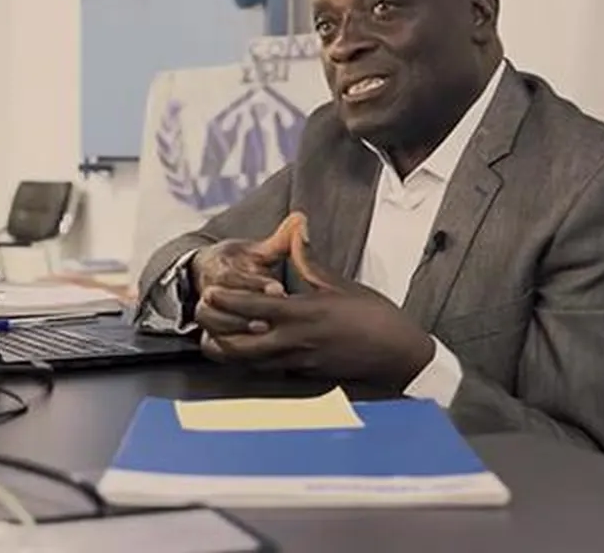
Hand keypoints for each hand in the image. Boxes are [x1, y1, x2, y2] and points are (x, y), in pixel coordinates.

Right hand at [189, 215, 302, 336]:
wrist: (208, 276)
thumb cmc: (240, 263)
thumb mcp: (258, 251)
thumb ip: (280, 240)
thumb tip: (301, 218)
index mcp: (221, 265)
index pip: (234, 275)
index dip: (256, 283)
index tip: (279, 290)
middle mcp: (209, 287)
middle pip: (218, 300)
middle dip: (245, 308)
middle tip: (272, 317)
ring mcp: (206, 308)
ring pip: (209, 320)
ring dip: (235, 326)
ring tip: (264, 331)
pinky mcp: (207, 329)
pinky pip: (209, 342)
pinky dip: (226, 346)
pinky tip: (249, 349)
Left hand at [198, 215, 433, 385]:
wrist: (400, 356)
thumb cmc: (376, 317)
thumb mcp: (342, 285)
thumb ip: (310, 261)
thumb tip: (296, 229)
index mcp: (304, 314)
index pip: (255, 308)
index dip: (228, 301)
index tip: (210, 292)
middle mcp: (296, 341)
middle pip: (241, 345)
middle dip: (216, 332)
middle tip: (203, 318)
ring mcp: (299, 362)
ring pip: (250, 363)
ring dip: (227, 352)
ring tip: (211, 339)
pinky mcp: (305, 375)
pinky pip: (268, 370)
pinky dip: (249, 362)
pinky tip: (242, 354)